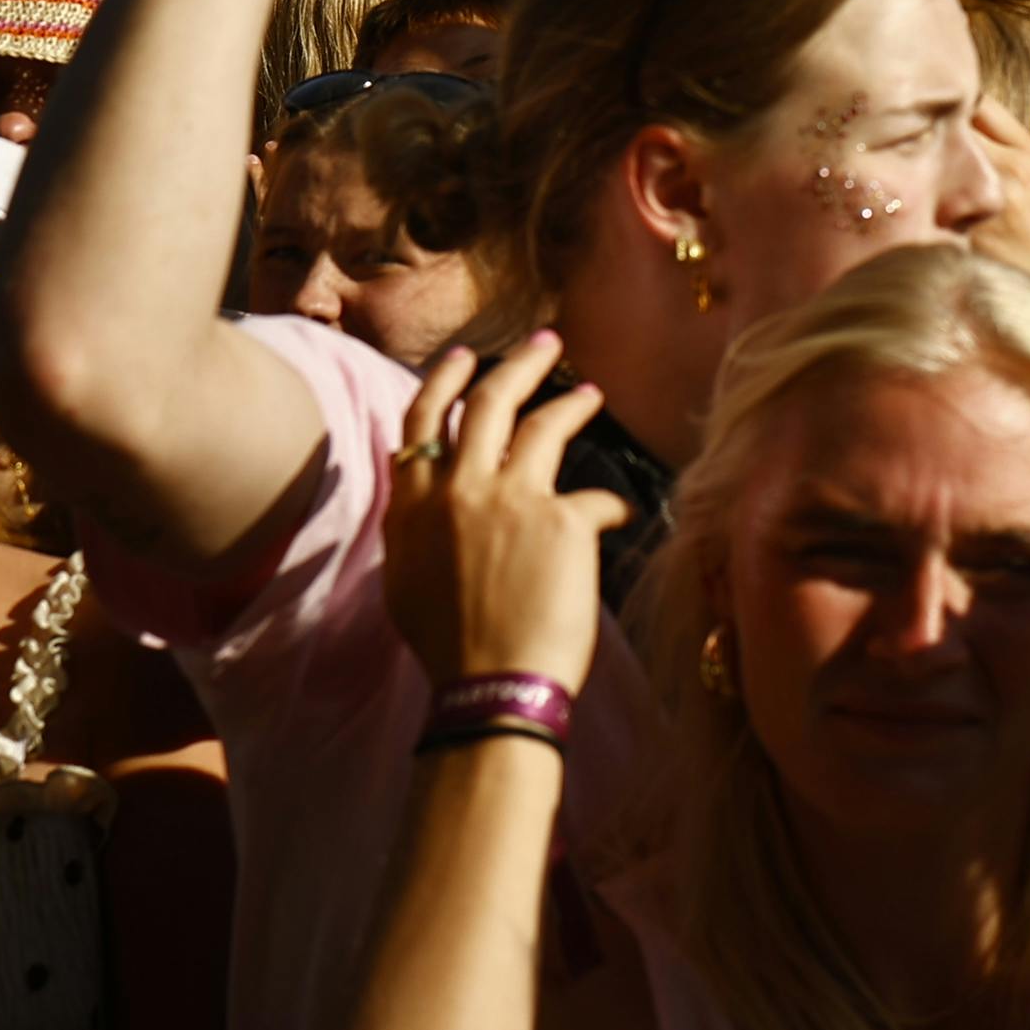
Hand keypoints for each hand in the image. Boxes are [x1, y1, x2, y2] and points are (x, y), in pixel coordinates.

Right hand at [382, 333, 626, 696]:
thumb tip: (434, 504)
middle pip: (488, 404)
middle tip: (545, 341)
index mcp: (412, 508)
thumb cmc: (451, 648)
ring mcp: (510, 500)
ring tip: (589, 393)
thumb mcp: (408, 581)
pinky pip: (596, 499)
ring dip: (569, 403)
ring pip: (542, 425)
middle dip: (518, 364)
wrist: (490, 687)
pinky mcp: (562, 520)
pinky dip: (610, 506)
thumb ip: (420, 529)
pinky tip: (621, 512)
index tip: (465, 358)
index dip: (444, 382)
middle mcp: (456, 491)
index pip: (422, 423)